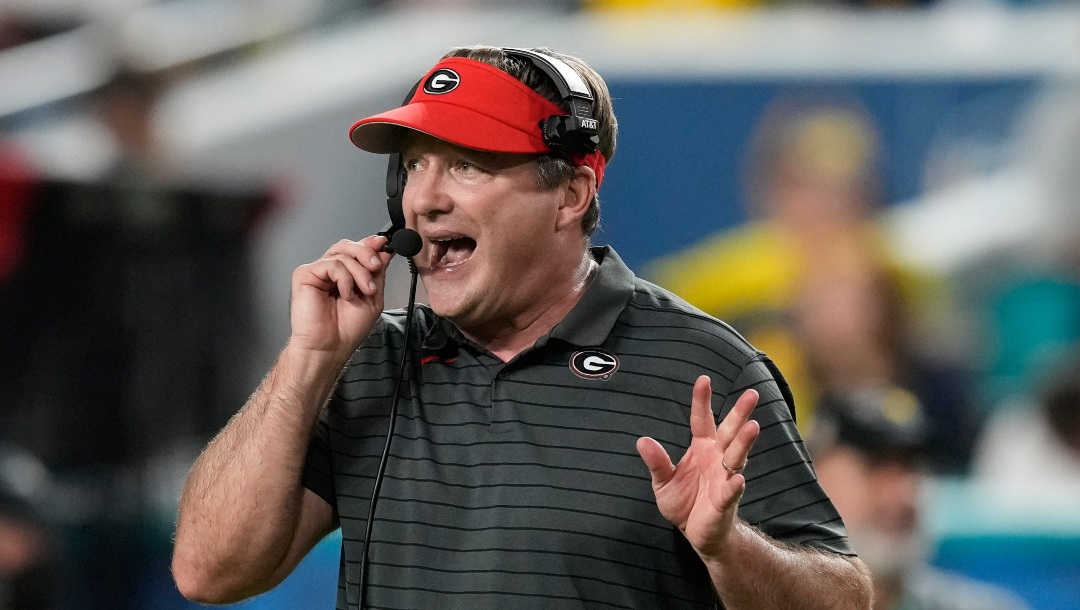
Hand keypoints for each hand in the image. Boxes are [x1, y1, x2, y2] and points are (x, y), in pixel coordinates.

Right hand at [288, 236, 394, 361]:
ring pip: (342, 253)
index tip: (384, 244)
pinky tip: (346, 294)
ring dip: (360, 272)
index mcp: (346, 275)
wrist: (330, 346)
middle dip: (367, 253)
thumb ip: (377, 274)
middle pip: (348, 246)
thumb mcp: (373, 298)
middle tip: (376, 267)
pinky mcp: (305, 275)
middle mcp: (331, 271)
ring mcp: (318, 272)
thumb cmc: (347, 329)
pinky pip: (331, 264)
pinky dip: (344, 279)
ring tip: (365, 291)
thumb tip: (384, 251)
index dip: (370, 244)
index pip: (356, 250)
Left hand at [637, 375, 760, 559]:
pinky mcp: (726, 501)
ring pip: (737, 456)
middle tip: (752, 393)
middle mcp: (717, 458)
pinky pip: (731, 491)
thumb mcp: (662, 481)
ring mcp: (724, 477)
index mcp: (702, 448)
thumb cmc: (683, 501)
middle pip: (730, 431)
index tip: (704, 379)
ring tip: (753, 426)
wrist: (696, 533)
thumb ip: (656, 462)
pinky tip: (738, 479)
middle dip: (740, 413)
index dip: (702, 401)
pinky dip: (734, 486)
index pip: (702, 420)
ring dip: (745, 442)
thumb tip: (642, 441)